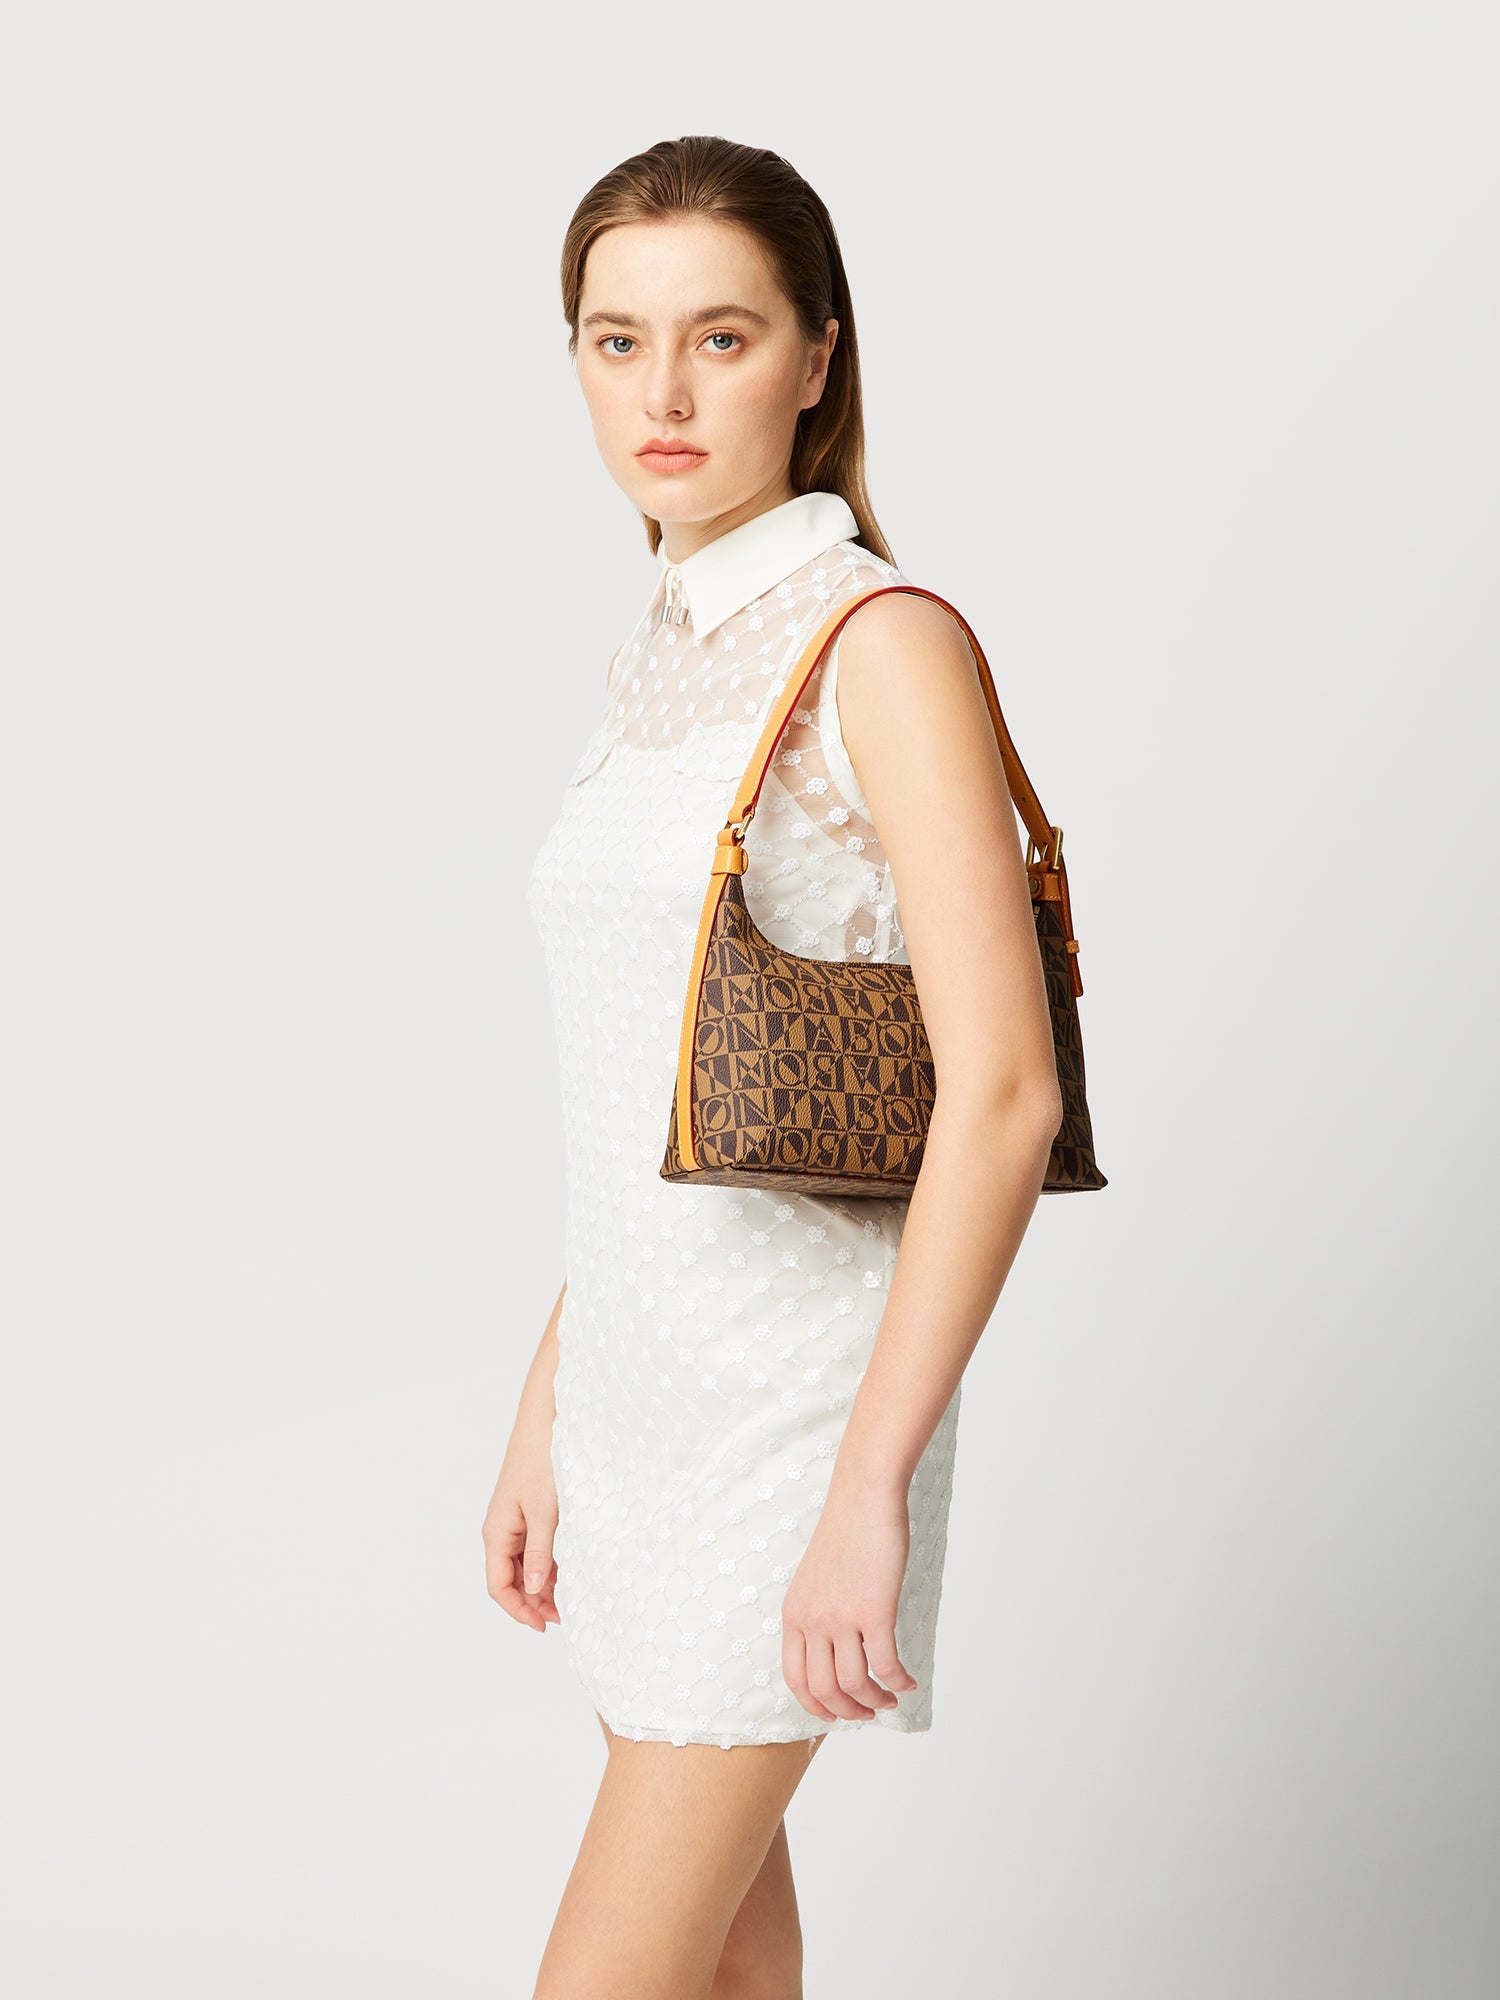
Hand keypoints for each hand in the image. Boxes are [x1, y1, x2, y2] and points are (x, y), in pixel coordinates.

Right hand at [482, 1421, 561, 1634]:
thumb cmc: (541, 1460)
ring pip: (525, 1565)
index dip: (519, 1610)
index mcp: (497, 1533)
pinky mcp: (530, 1511)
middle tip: (563, 1617)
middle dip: (533, 1602)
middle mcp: (502, 1530)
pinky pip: (534, 1547)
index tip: (544, 1625)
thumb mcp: (544, 1511)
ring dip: (543, 1585)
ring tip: (569, 1599)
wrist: (546, 1420)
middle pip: (511, 1579)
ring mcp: (516, 1521)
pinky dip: (549, 1564)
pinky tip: (568, 1572)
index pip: (498, 1586)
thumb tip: (536, 1589)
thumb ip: (541, 1552)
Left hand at [780, 1488, 918, 1721]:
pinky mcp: (874, 1611)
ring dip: (875, 1701)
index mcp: (794, 1615)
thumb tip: (833, 1651)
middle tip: (869, 1712)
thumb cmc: (846, 1534)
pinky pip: (885, 1664)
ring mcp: (841, 1617)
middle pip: (824, 1690)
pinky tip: (908, 1681)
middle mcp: (812, 1620)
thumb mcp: (815, 1580)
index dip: (816, 1705)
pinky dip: (898, 1682)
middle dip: (848, 1711)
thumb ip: (817, 1614)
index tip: (835, 1714)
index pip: (796, 1678)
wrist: (864, 1498)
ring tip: (891, 1699)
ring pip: (854, 1683)